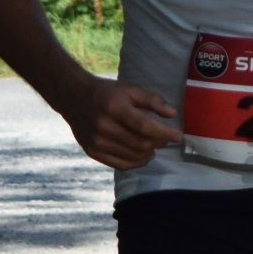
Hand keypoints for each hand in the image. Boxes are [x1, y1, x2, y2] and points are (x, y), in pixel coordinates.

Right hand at [60, 75, 179, 168]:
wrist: (73, 98)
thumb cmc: (107, 93)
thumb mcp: (130, 89)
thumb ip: (152, 100)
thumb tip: (172, 114)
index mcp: (114, 107)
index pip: (145, 126)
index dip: (164, 133)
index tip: (178, 136)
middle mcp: (103, 126)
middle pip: (140, 143)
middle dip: (158, 143)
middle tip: (166, 139)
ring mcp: (96, 141)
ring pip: (132, 156)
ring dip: (149, 153)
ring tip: (155, 146)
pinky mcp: (91, 151)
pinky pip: (119, 164)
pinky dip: (135, 163)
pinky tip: (143, 156)